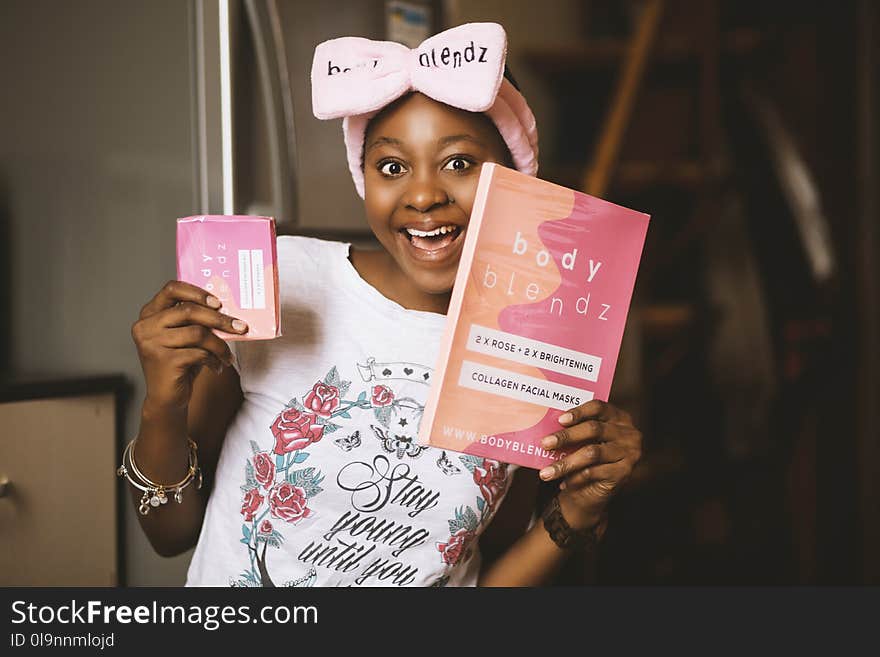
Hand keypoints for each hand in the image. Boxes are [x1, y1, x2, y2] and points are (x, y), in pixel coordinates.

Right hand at [131, 280, 248, 409]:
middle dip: (220, 319)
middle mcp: (146, 326)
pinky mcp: (163, 361)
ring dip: (220, 345)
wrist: (166, 398)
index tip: (219, 302)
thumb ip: (195, 321)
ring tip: (228, 355)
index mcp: (150, 314)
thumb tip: (226, 307)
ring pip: (198, 333)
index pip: (172, 289)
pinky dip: (214, 360)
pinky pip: (199, 353)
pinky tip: (217, 366)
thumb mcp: (185, 337)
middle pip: (189, 311)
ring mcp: (152, 343)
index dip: (197, 292)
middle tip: (241, 327)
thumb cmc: (180, 363)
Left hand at [537, 400, 642, 529]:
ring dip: (566, 463)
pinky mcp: (624, 473)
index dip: (578, 412)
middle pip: (594, 429)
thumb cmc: (586, 456)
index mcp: (618, 417)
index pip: (598, 408)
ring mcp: (629, 453)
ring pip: (591, 453)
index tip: (560, 420)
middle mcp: (628, 433)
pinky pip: (594, 473)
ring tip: (546, 472)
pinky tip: (562, 483)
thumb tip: (546, 427)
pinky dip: (575, 478)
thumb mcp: (583, 440)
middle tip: (545, 443)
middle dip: (566, 436)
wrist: (597, 489)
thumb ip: (573, 430)